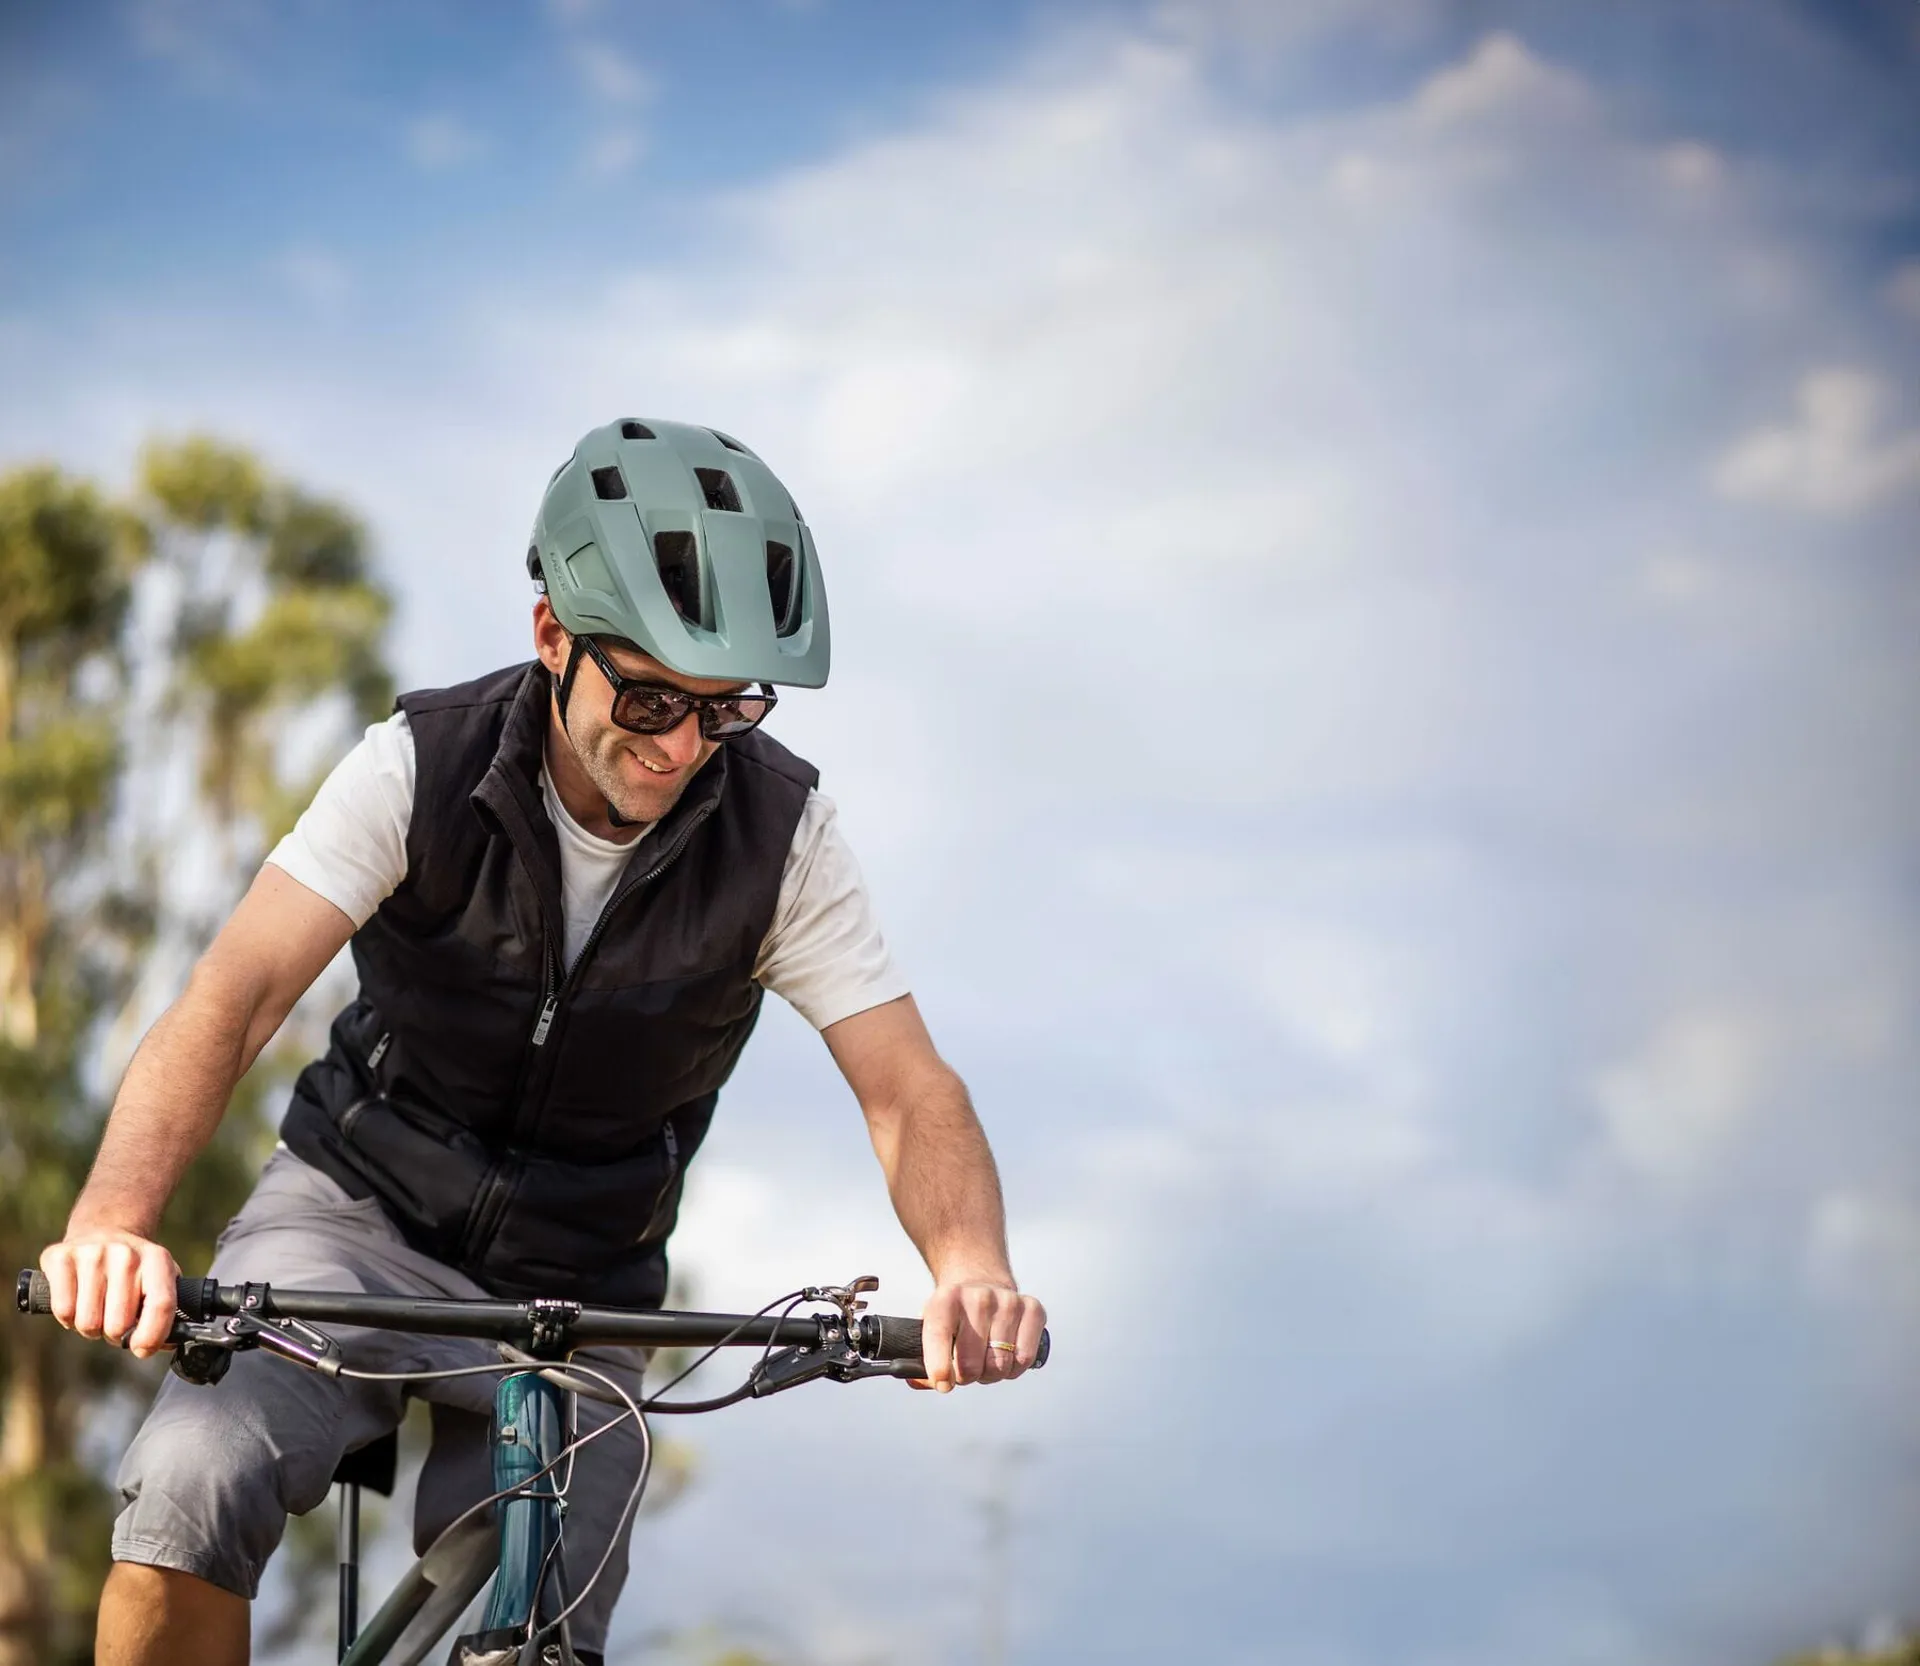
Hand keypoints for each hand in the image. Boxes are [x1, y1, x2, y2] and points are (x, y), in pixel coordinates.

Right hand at [39, 1228, 180, 1359]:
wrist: (103, 1230)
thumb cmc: (133, 1267)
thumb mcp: (158, 1279)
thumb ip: (164, 1312)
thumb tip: (168, 1345)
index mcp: (157, 1260)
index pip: (161, 1305)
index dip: (152, 1337)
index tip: (141, 1349)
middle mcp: (126, 1254)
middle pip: (118, 1325)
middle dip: (115, 1334)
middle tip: (114, 1320)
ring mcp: (92, 1254)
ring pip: (88, 1323)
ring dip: (91, 1328)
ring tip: (97, 1309)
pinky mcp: (61, 1258)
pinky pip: (63, 1312)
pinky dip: (68, 1318)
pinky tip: (77, 1302)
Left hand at [912, 1280, 1046, 1391]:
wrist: (981, 1282)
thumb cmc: (954, 1316)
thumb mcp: (931, 1327)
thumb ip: (920, 1359)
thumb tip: (914, 1380)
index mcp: (945, 1299)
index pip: (940, 1337)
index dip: (940, 1368)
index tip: (943, 1382)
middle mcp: (978, 1297)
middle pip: (971, 1364)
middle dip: (967, 1376)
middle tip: (967, 1368)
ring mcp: (1007, 1301)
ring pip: (1000, 1366)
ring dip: (991, 1374)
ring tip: (986, 1360)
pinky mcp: (1032, 1308)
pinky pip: (1024, 1359)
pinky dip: (1014, 1368)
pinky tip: (1007, 1356)